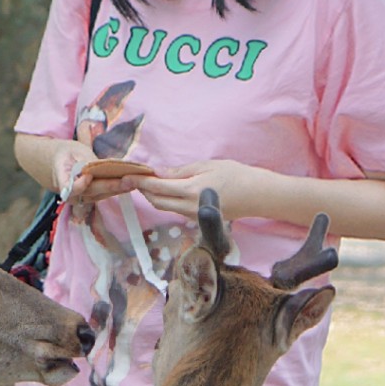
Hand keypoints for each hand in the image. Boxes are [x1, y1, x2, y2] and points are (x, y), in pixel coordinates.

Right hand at [51, 142, 140, 206]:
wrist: (50, 163)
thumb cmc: (63, 153)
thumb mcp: (72, 150)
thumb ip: (86, 160)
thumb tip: (103, 167)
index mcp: (61, 177)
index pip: (69, 187)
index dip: (79, 184)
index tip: (88, 176)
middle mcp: (69, 192)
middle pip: (91, 191)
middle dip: (110, 186)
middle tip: (127, 180)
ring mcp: (77, 198)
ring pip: (98, 195)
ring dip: (115, 190)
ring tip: (133, 182)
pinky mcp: (85, 199)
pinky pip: (100, 195)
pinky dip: (113, 190)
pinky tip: (127, 185)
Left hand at [131, 160, 268, 220]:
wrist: (258, 196)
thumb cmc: (235, 175)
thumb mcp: (207, 166)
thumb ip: (180, 171)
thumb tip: (158, 173)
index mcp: (190, 191)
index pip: (156, 188)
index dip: (139, 182)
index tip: (126, 176)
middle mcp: (188, 207)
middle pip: (155, 201)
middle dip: (142, 190)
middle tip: (133, 178)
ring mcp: (192, 216)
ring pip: (164, 207)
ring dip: (153, 196)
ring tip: (145, 182)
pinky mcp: (197, 219)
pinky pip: (174, 210)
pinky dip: (165, 200)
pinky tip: (164, 190)